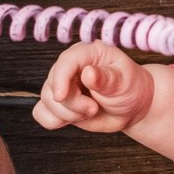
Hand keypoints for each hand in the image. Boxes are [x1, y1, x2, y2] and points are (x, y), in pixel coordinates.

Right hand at [34, 42, 156, 133]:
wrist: (131, 106)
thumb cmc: (130, 87)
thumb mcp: (124, 80)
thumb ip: (106, 78)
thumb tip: (88, 73)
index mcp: (86, 53)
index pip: (65, 62)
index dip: (60, 79)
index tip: (62, 96)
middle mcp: (70, 67)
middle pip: (52, 86)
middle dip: (72, 104)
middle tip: (94, 108)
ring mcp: (62, 86)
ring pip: (46, 102)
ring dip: (67, 114)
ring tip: (91, 111)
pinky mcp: (58, 104)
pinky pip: (41, 114)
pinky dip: (55, 121)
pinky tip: (75, 118)